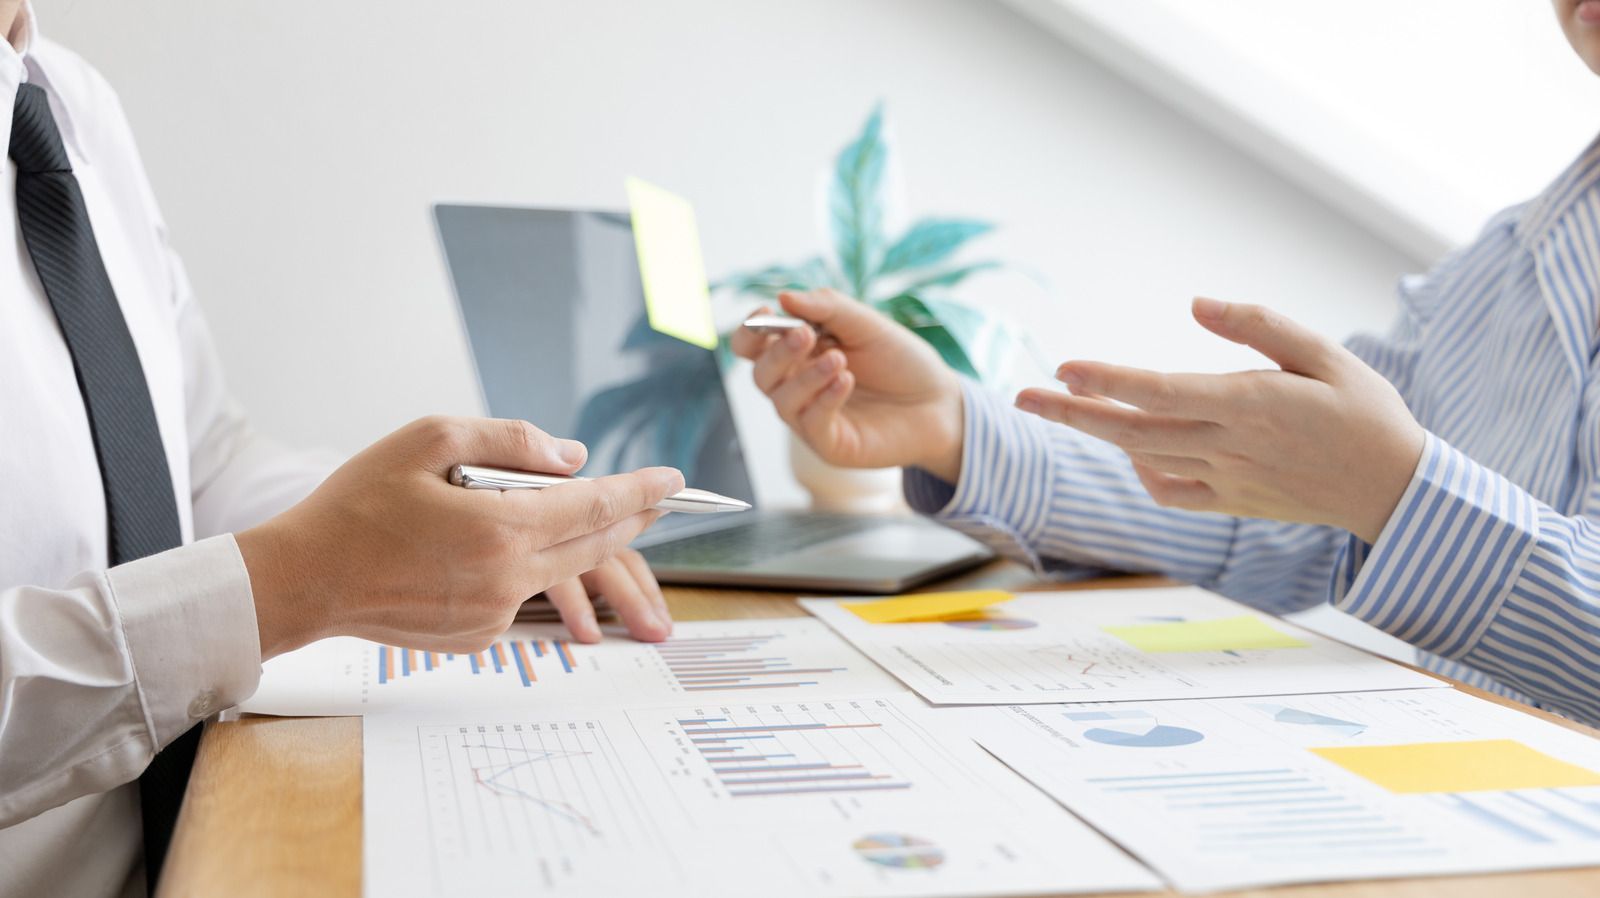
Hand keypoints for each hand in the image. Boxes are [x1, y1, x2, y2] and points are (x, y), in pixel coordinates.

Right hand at [237, 416, 683, 658]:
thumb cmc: (358, 503)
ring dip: (582, 544)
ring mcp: (493, 613)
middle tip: (657, 499)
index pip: (594, 506)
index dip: (639, 491)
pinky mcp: (478, 635)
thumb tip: (572, 458)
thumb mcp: (428, 440)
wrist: (304, 579)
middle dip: (631, 520)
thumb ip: (509, 441)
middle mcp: (506, 578)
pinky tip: (510, 548)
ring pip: (561, 571)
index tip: (674, 480)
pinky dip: (530, 567)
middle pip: (593, 546)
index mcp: (500, 528)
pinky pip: (523, 593)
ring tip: (600, 519)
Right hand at [729, 289, 965, 479]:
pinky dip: (824, 399)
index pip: (754, 346)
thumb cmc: (901, 361)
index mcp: (800, 354)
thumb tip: (783, 297)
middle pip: (760, 373)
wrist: (939, 401)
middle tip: (804, 334)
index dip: (750, 331)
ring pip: (781, 400)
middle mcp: (798, 387)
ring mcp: (811, 418)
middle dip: (777, 352)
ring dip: (805, 377)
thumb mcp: (866, 324)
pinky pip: (811, 424)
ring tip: (840, 360)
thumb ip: (827, 308)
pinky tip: (846, 380)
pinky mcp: (830, 444)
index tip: (765, 314)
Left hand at [1014, 298, 1424, 542]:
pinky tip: (1130, 448)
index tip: (1064, 367)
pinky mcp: (1232, 502)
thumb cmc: (1365, 411)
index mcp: (1251, 405)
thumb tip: (1196, 305)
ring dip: (1097, 434)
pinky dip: (1141, 472)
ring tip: (1057, 407)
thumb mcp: (1327, 354)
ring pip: (1144, 458)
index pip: (1162, 392)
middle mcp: (1230, 447)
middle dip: (1073, 412)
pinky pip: (1170, 492)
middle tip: (1021, 397)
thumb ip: (1260, 326)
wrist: (1397, 491)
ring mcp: (1227, 480)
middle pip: (1134, 431)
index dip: (1108, 381)